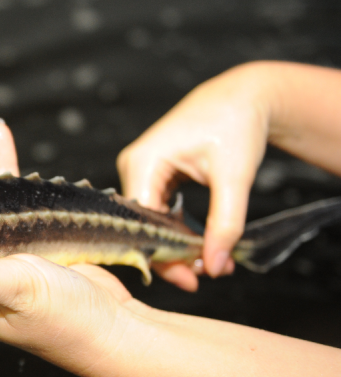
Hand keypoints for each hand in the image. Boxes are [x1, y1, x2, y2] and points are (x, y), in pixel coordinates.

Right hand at [117, 63, 270, 289]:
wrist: (243, 96)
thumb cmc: (236, 123)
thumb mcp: (234, 178)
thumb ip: (225, 225)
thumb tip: (214, 266)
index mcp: (143, 162)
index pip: (143, 224)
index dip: (165, 256)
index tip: (192, 280)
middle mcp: (132, 166)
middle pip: (143, 226)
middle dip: (174, 254)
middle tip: (206, 274)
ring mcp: (139, 170)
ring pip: (150, 222)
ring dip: (177, 244)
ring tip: (207, 261)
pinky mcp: (151, 174)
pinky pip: (157, 212)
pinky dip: (177, 229)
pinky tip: (198, 242)